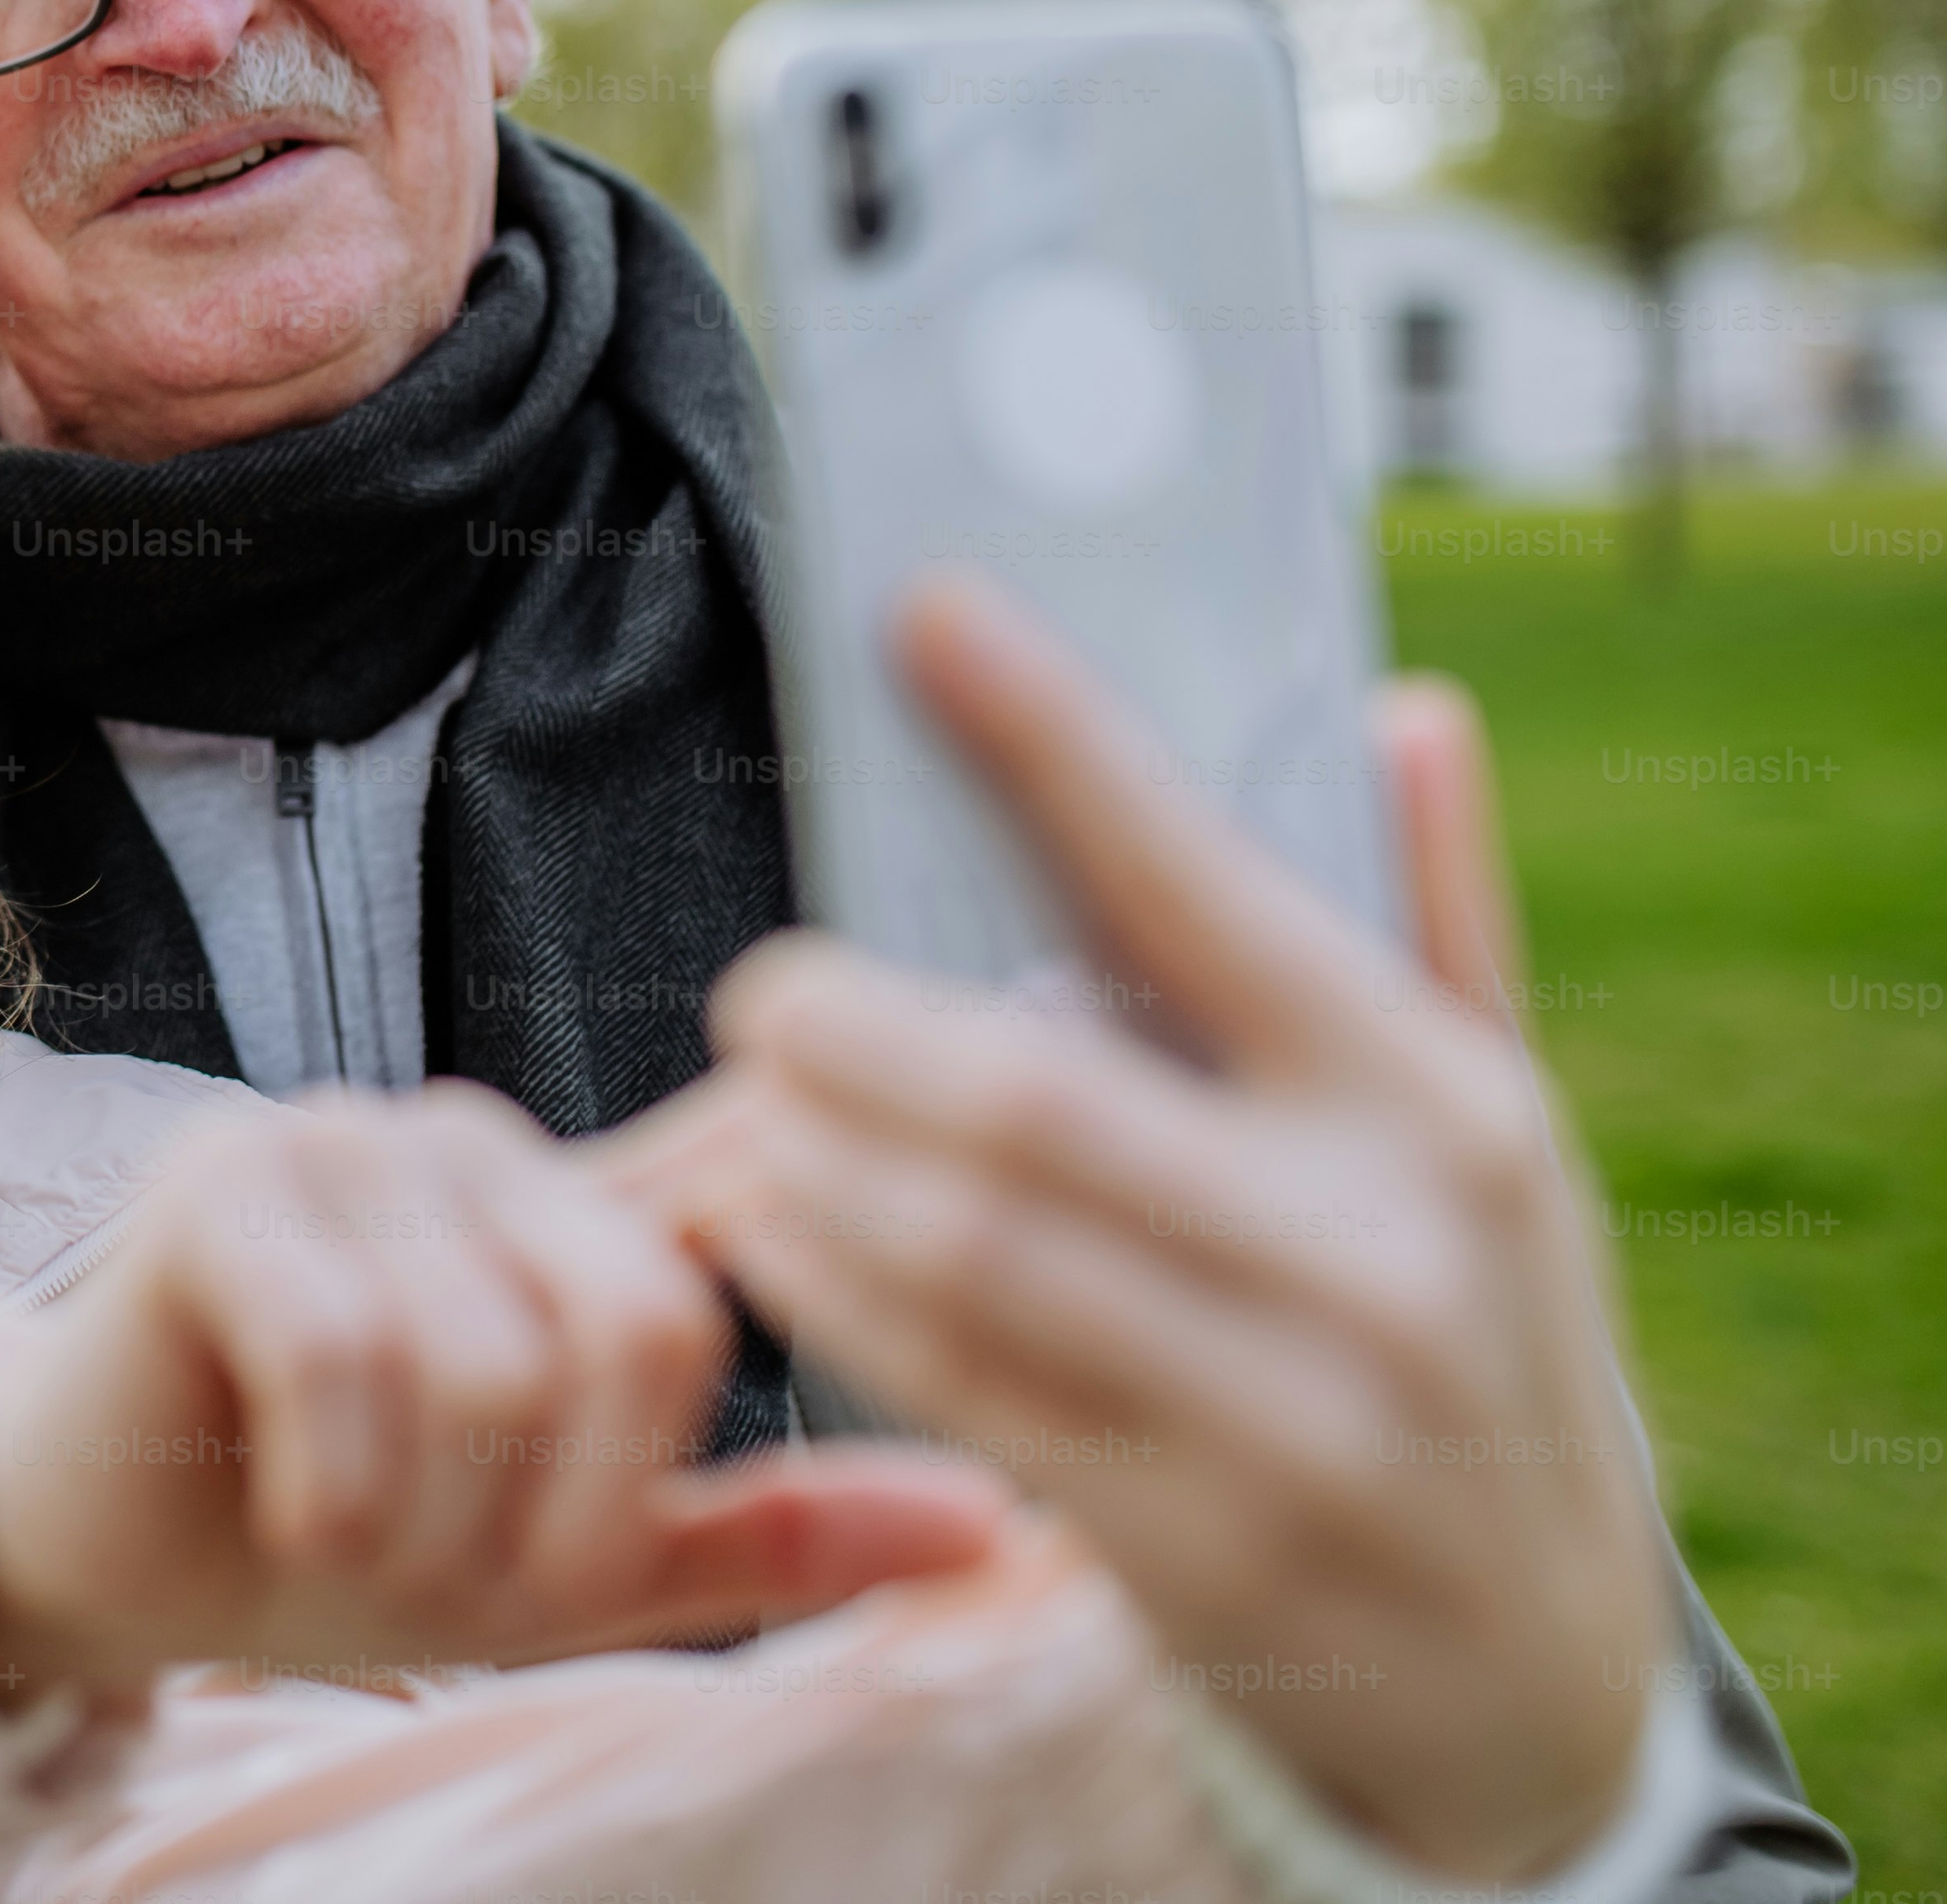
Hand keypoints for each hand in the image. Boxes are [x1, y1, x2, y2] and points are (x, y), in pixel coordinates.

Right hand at [0, 1082, 1009, 1702]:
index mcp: (578, 1213)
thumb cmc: (328, 1533)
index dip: (815, 1212)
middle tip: (461, 1574)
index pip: (747, 1198)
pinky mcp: (222, 1178)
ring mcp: (349, 1144)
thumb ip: (773, 1536)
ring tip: (355, 1539)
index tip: (868, 1265)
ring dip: (427, 1521)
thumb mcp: (572, 1565)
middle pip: (641, 1323)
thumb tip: (1004, 1530)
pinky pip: (345, 1348)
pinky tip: (291, 1507)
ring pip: (490, 1358)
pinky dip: (335, 1483)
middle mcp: (481, 1146)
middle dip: (562, 1514)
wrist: (89, 1550)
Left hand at [636, 574, 1666, 1882]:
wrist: (1540, 1680)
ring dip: (817, 1162)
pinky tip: (774, 1229)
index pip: (1209, 887)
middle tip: (764, 986)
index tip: (931, 614)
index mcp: (1440, 1109)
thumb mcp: (1501, 1133)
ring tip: (754, 1106)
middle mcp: (1372, 1254)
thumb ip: (1436, 917)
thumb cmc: (1484, 1339)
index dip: (1057, 740)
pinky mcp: (1194, 1548)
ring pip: (969, 1251)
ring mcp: (1286, 1417)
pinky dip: (837, 1293)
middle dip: (853, 1027)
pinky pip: (958, 1389)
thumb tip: (1401, 704)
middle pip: (1031, 1095)